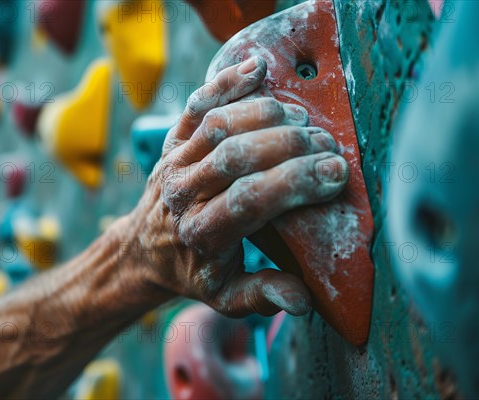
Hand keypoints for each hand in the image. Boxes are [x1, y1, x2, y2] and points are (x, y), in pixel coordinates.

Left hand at [126, 56, 348, 316]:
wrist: (143, 248)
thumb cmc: (190, 271)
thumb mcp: (224, 296)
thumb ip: (261, 296)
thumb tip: (301, 300)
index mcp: (201, 233)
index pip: (249, 199)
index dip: (294, 182)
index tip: (335, 174)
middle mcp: (184, 192)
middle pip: (238, 155)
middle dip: (291, 146)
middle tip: (330, 146)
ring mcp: (175, 161)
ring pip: (220, 124)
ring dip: (268, 115)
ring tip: (305, 120)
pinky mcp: (173, 139)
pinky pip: (197, 103)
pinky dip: (226, 81)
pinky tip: (258, 69)